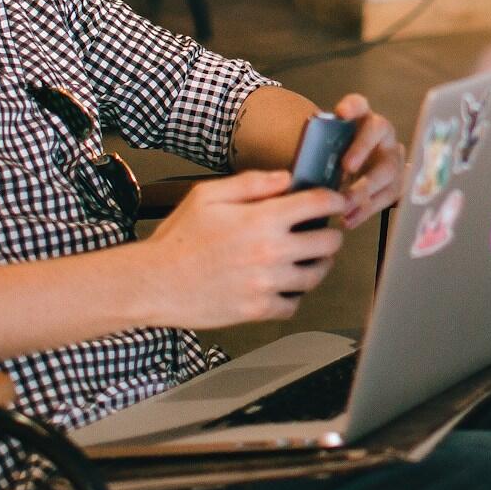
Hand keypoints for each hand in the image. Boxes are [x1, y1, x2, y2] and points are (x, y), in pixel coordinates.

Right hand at [143, 169, 346, 325]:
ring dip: (318, 265)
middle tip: (323, 232)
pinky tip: (285, 285)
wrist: (154, 282)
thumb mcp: (208, 196)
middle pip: (328, 242)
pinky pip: (293, 305)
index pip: (318, 204)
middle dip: (330, 234)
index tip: (336, 201)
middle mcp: (270, 252)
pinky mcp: (257, 310)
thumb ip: (251, 183)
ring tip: (309, 259)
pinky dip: (294, 296)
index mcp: (261, 219)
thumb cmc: (178, 239)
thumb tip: (286, 179)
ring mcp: (266, 284)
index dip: (334, 200)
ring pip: (316, 275)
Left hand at [330, 93, 403, 227]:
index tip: (341, 113)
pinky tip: (349, 220)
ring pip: (387, 168)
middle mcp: (382, 133)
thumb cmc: (337, 159)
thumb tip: (298, 174)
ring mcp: (393, 157)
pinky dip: (366, 210)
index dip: (353, 106)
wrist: (360, 172)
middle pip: (378, 132)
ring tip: (345, 205)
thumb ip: (320, 154)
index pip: (360, 104)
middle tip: (346, 167)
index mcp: (362, 119)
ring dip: (365, 188)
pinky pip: (387, 196)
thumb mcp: (329, 151)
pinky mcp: (397, 182)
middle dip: (362, 149)